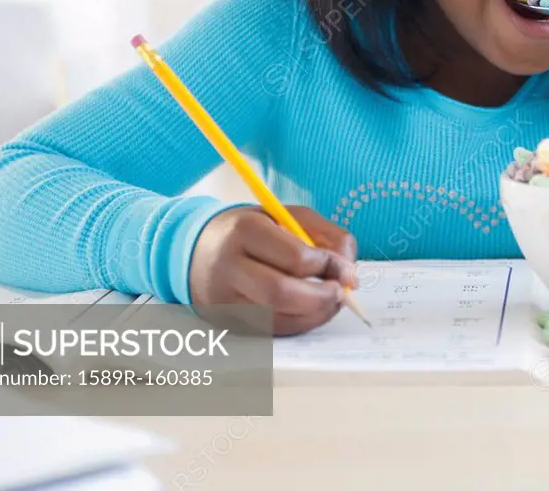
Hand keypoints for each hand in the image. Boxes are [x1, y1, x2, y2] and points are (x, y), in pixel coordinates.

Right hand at [189, 205, 358, 335]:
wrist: (197, 249)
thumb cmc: (253, 230)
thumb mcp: (289, 216)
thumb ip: (326, 236)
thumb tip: (350, 273)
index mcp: (245, 230)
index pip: (295, 257)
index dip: (328, 266)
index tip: (346, 269)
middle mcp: (229, 266)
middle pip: (282, 293)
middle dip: (322, 298)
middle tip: (341, 293)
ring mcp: (223, 299)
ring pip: (277, 319)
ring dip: (314, 315)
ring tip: (329, 301)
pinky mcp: (226, 321)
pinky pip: (271, 331)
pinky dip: (299, 324)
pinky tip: (309, 310)